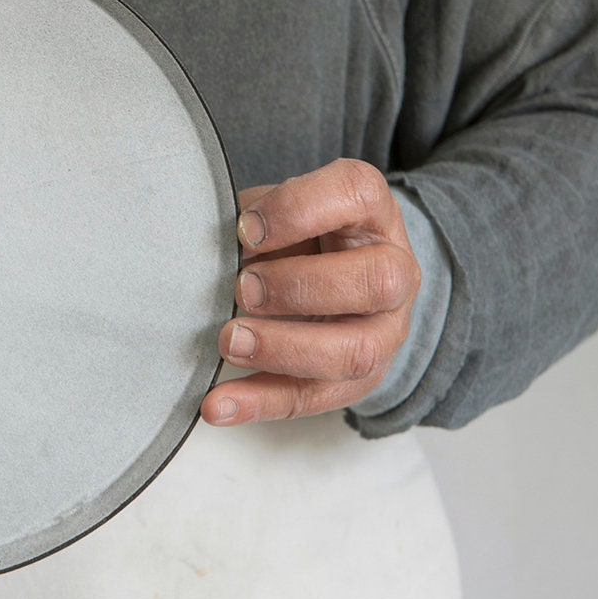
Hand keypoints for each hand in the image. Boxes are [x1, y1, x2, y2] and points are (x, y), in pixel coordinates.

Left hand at [199, 159, 420, 425]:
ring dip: (282, 349)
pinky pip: (314, 399)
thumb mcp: (278, 212)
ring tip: (228, 342)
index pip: (356, 194)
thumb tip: (204, 252)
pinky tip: (217, 404)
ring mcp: (383, 331)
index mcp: (370, 213)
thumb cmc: (300, 237)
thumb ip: (251, 223)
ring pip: (354, 351)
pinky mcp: (357, 380)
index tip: (245, 230)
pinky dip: (258, 404)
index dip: (298, 209)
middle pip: (376, 281)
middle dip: (299, 287)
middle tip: (242, 289)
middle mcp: (393, 271)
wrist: (340, 279)